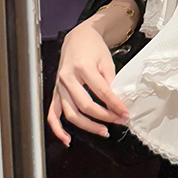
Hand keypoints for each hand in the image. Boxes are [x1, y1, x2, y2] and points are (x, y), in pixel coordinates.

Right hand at [47, 23, 130, 146]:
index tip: (125, 114)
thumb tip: (117, 103)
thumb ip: (110, 81)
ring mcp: (59, 86)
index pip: (101, 92)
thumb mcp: (106, 60)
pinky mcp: (55, 92)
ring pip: (71, 113)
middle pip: (85, 105)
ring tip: (104, 131)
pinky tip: (67, 139)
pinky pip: (52, 114)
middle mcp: (68, 78)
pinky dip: (57, 129)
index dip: (115, 105)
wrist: (78, 38)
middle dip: (104, 117)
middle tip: (118, 121)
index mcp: (82, 67)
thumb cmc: (93, 47)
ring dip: (88, 126)